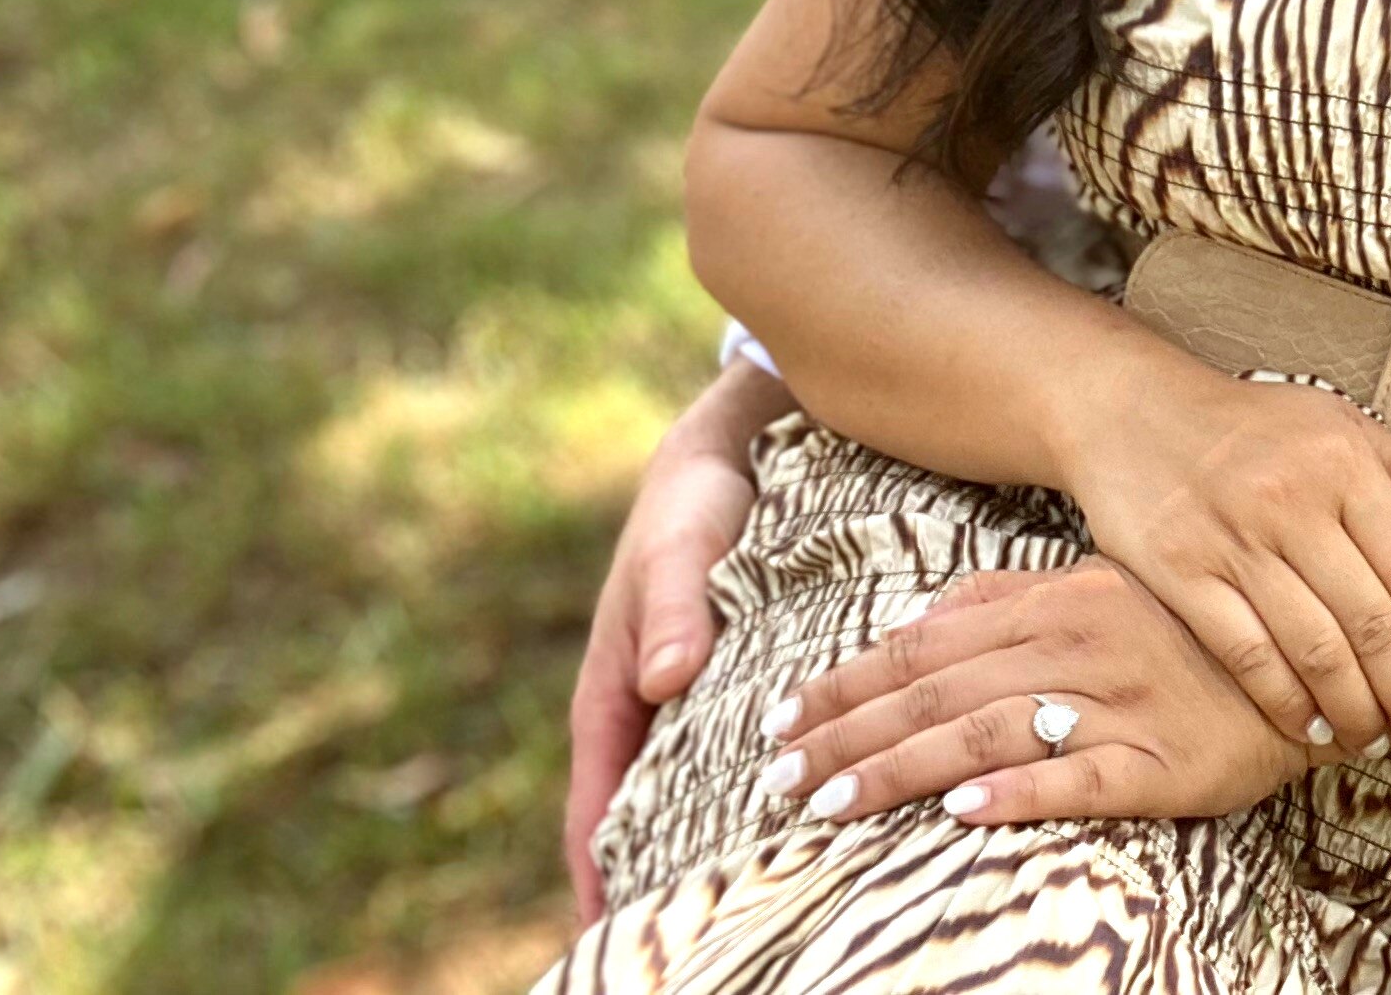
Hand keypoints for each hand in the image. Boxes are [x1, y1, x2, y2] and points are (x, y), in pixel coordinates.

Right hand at [563, 365, 787, 921]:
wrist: (737, 448)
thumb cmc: (696, 498)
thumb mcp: (682, 543)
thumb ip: (673, 605)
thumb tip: (660, 680)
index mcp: (615, 686)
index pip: (596, 797)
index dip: (594, 868)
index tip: (603, 929)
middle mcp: (648, 701)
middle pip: (641, 812)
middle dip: (650, 878)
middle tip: (683, 941)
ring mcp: (689, 696)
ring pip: (689, 790)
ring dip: (703, 844)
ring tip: (745, 907)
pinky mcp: (733, 679)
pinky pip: (730, 755)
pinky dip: (744, 796)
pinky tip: (796, 826)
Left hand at [757, 559, 1317, 826]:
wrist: (1323, 649)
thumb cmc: (1199, 624)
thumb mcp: (1103, 584)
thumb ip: (1010, 596)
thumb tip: (918, 617)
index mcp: (1058, 598)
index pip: (926, 645)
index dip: (846, 682)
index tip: (777, 719)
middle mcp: (1079, 644)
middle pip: (939, 693)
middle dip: (847, 736)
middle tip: (775, 777)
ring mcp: (1123, 702)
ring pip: (990, 733)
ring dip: (902, 769)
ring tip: (830, 805)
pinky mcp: (1167, 761)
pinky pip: (1084, 778)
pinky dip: (1021, 792)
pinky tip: (964, 811)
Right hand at [1056, 352, 1390, 754]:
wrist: (1135, 409)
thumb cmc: (1256, 426)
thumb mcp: (1345, 429)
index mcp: (1345, 465)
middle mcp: (1293, 502)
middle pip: (1372, 622)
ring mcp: (1234, 540)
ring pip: (1313, 648)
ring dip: (1356, 709)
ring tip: (1380, 737)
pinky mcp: (1179, 573)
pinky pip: (1245, 654)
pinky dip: (1285, 702)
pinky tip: (1311, 727)